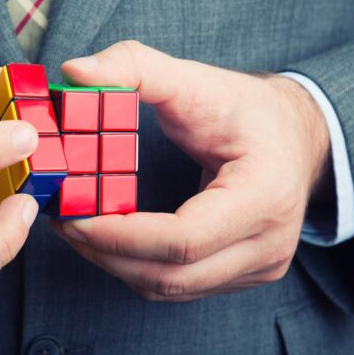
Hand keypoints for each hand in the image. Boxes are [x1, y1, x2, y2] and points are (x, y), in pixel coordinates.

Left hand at [53, 41, 330, 300]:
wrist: (291, 134)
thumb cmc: (243, 108)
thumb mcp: (192, 79)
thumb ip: (134, 67)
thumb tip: (74, 70)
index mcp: (264, 196)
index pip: (183, 238)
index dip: (121, 235)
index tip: (73, 217)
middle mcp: (269, 243)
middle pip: (173, 274)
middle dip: (106, 253)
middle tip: (61, 222)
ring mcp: (259, 266)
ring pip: (171, 287)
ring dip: (115, 264)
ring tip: (75, 228)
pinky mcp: (242, 273)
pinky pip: (178, 284)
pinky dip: (135, 266)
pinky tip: (106, 238)